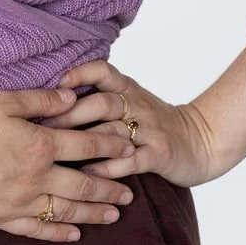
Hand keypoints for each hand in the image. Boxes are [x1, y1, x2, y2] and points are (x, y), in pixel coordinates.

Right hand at [0, 86, 138, 243]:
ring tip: (114, 214)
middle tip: (132, 193)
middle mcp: (36, 177)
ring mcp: (20, 202)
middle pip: (84, 185)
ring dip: (94, 213)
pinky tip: (74, 235)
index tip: (130, 147)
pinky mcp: (2, 218)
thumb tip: (72, 98)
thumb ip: (41, 100)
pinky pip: (37, 231)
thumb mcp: (3, 100)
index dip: (111, 146)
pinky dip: (59, 234)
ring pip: (67, 211)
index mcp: (39, 145)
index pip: (86, 146)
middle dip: (111, 187)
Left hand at [45, 59, 223, 187]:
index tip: (57, 83)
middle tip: (43, 126)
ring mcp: (150, 130)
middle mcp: (138, 106)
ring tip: (57, 151)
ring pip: (113, 132)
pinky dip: (107, 167)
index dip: (81, 73)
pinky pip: (130, 161)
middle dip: (71, 114)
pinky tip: (87, 172)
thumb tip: (55, 98)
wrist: (202, 141)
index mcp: (129, 90)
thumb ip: (102, 96)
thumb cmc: (155, 124)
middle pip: (102, 103)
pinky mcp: (159, 154)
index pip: (104, 71)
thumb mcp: (133, 101)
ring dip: (84, 142)